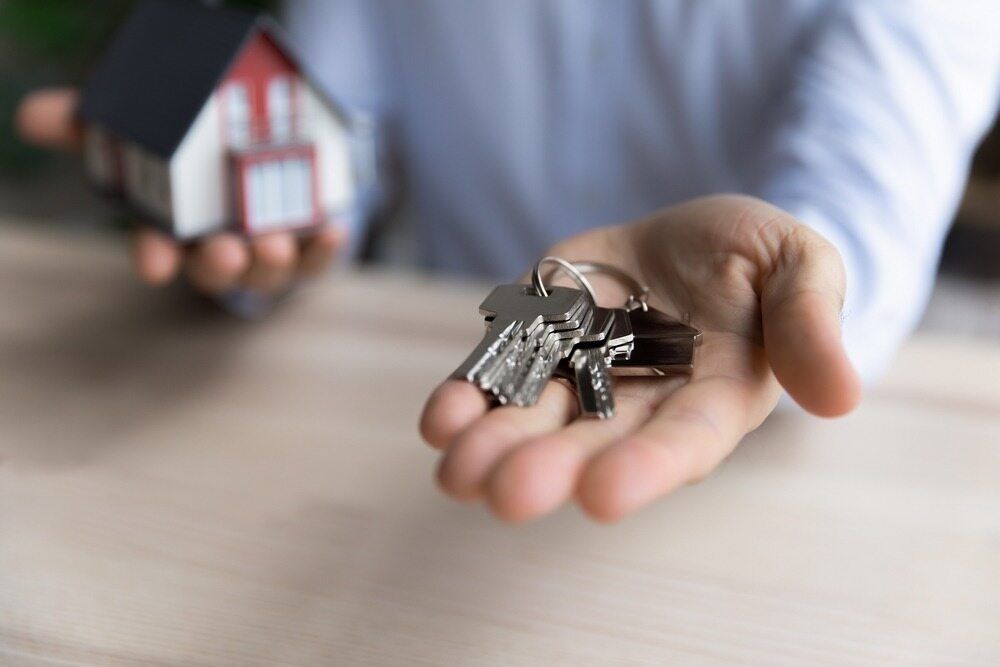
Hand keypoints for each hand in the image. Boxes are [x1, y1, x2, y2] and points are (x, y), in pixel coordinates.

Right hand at [16, 87, 345, 294]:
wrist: (263, 155)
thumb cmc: (196, 160)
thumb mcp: (147, 135)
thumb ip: (99, 126)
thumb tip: (33, 115)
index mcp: (177, 230)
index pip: (158, 250)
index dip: (154, 257)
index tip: (153, 263)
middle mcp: (221, 247)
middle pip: (218, 268)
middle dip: (221, 264)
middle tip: (226, 252)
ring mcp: (266, 250)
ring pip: (269, 268)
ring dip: (273, 258)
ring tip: (275, 240)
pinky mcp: (309, 246)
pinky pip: (318, 258)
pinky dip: (326, 248)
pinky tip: (334, 230)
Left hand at [420, 195, 860, 522]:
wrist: (695, 237)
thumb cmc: (759, 257)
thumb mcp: (800, 264)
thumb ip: (811, 320)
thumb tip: (842, 395)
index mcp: (714, 396)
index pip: (683, 441)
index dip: (646, 468)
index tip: (602, 496)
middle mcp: (642, 402)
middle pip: (594, 444)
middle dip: (549, 469)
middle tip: (506, 495)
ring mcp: (584, 372)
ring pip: (536, 420)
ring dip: (493, 446)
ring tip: (455, 470)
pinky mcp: (540, 339)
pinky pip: (501, 374)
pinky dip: (469, 397)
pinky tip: (441, 418)